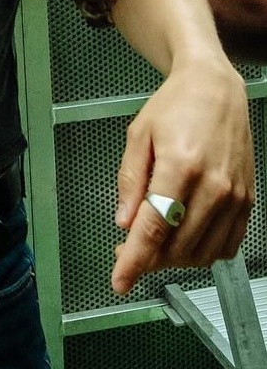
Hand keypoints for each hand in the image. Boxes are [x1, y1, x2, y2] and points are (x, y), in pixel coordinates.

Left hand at [111, 59, 253, 293]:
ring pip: (203, 252)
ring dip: (174, 259)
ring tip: (154, 244)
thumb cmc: (175, 106)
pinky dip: (204, 252)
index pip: (154, 228)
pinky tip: (185, 240)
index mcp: (180, 166)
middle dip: (148, 258)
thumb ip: (130, 181)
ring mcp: (234, 196)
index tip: (120, 280)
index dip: (134, 259)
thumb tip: (124, 222)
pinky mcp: (247, 200)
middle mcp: (213, 185)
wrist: (215, 88)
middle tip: (127, 250)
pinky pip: (228, 244)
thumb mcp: (139, 135)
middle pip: (177, 246)